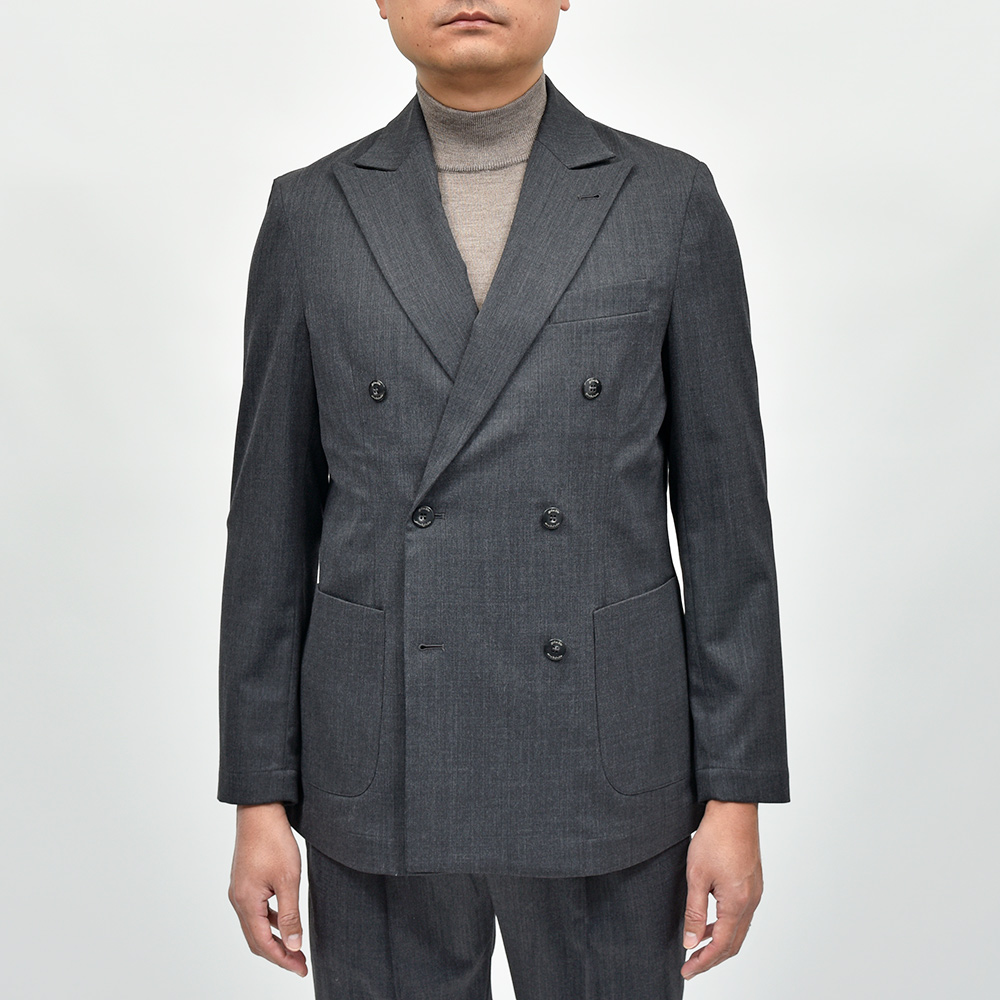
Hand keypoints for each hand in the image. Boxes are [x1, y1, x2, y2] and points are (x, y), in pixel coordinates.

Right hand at [228, 802, 307, 977]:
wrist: (259, 811)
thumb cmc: (273, 841)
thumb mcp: (289, 879)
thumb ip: (291, 914)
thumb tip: (294, 945)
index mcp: (246, 902)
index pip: (263, 944)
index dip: (282, 960)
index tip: (300, 969)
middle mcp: (238, 900)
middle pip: (256, 939)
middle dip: (278, 954)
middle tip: (300, 964)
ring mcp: (239, 891)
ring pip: (255, 926)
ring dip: (274, 939)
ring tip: (295, 947)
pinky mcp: (244, 882)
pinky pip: (255, 911)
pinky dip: (270, 921)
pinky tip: (285, 920)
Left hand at [680, 800, 761, 979]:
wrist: (734, 810)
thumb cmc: (715, 838)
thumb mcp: (696, 876)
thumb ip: (694, 912)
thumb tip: (690, 943)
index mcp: (737, 903)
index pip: (721, 946)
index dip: (703, 962)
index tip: (687, 971)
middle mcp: (751, 902)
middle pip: (734, 944)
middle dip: (712, 958)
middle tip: (691, 966)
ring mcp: (754, 892)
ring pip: (739, 930)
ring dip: (719, 942)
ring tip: (697, 946)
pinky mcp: (753, 883)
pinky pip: (741, 915)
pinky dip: (726, 925)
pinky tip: (710, 920)